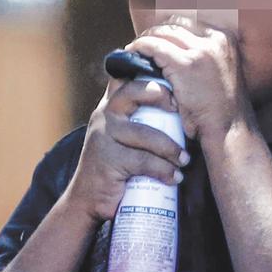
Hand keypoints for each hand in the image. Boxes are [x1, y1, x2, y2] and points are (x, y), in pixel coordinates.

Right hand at [64, 75, 189, 222]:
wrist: (88, 201)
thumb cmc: (114, 167)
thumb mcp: (120, 137)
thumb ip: (136, 120)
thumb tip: (177, 109)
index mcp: (110, 106)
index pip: (125, 76)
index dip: (147, 71)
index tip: (172, 86)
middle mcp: (104, 115)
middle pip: (135, 91)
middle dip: (162, 97)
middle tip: (181, 112)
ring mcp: (104, 136)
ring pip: (146, 133)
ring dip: (171, 148)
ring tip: (184, 160)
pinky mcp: (108, 159)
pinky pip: (143, 161)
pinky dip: (164, 170)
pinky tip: (174, 177)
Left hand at [124, 14, 255, 141]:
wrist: (230, 132)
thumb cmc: (222, 112)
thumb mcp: (220, 74)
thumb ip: (205, 58)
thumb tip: (177, 50)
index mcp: (225, 39)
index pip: (189, 24)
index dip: (169, 30)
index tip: (156, 39)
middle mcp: (216, 39)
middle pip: (175, 24)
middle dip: (156, 32)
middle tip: (140, 44)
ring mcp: (202, 51)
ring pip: (163, 33)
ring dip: (146, 39)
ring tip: (134, 49)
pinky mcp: (186, 65)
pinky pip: (155, 47)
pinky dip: (140, 47)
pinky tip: (131, 54)